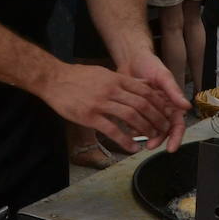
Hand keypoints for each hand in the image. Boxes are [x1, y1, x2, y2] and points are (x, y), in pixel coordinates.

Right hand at [37, 61, 179, 154]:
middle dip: (156, 118)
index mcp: (116, 79)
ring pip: (130, 117)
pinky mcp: (89, 116)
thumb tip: (142, 84)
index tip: (165, 113)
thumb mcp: (103, 72)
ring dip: (145, 129)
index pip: (145, 91)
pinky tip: (132, 147)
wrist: (53, 79)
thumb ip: (122, 80)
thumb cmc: (77, 76)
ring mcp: (100, 103)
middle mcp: (111, 90)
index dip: (158, 104)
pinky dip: (125, 140)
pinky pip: (112, 130)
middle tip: (163, 128)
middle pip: (142, 105)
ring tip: (152, 138)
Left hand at [120, 50, 189, 152]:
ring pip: (149, 130)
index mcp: (172, 104)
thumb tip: (187, 106)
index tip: (171, 148)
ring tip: (137, 137)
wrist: (130, 59)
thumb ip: (174, 91)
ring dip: (145, 136)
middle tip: (150, 145)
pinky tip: (127, 128)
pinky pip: (135, 124)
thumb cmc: (150, 64)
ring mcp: (148, 111)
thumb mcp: (163, 76)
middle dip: (158, 140)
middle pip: (163, 131)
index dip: (176, 137)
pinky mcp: (134, 111)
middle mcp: (161, 110)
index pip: (178, 125)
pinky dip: (132, 128)